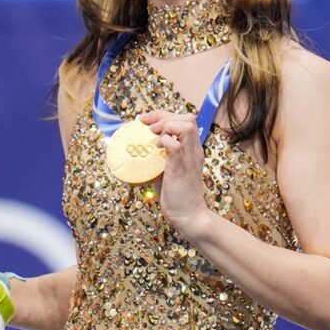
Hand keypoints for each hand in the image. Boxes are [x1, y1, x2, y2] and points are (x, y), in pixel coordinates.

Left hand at [141, 109, 211, 235]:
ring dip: (166, 126)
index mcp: (192, 148)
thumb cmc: (175, 194)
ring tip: (155, 138)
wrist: (188, 215)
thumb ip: (157, 157)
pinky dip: (164, 141)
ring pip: (186, 125)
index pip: (184, 119)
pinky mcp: (181, 167)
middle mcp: (194, 149)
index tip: (145, 121)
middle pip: (188, 117)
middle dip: (163, 116)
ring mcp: (190, 157)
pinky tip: (157, 149)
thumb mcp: (165, 169)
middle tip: (148, 127)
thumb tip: (136, 150)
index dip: (163, 115)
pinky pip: (176, 144)